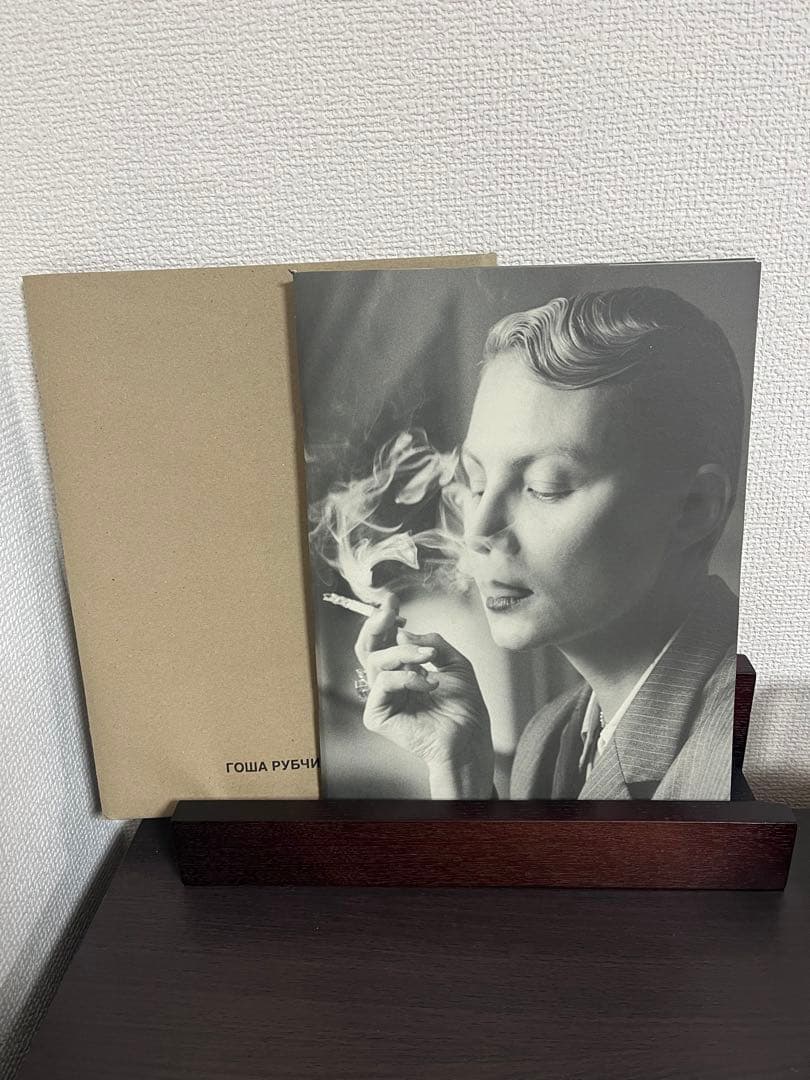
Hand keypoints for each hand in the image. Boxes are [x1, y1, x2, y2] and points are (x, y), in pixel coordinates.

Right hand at [354, 594, 493, 797]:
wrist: (469, 737)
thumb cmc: (464, 707)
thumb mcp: (454, 662)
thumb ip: (431, 642)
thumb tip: (403, 635)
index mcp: (403, 670)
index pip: (383, 641)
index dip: (384, 620)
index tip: (392, 603)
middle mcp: (389, 683)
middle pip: (367, 647)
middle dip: (377, 625)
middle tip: (390, 612)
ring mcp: (382, 699)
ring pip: (376, 661)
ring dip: (404, 653)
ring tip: (429, 658)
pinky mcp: (378, 715)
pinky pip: (382, 684)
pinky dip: (406, 678)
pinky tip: (428, 684)